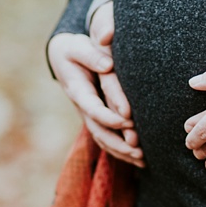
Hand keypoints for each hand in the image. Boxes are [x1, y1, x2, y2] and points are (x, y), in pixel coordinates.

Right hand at [47, 26, 143, 167]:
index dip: (108, 116)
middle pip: (98, 130)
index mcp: (78, 90)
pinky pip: (107, 138)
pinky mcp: (97, 118)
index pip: (92, 107)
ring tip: (143, 159)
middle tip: (139, 150)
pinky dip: (121, 151)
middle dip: (118, 142)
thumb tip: (108, 65)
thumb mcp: (77, 47)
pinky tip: (138, 158)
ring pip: (103, 139)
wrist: (63, 57)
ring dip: (121, 151)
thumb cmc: (73, 50)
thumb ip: (91, 55)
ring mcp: (89, 115)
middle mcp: (82, 107)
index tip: (128, 120)